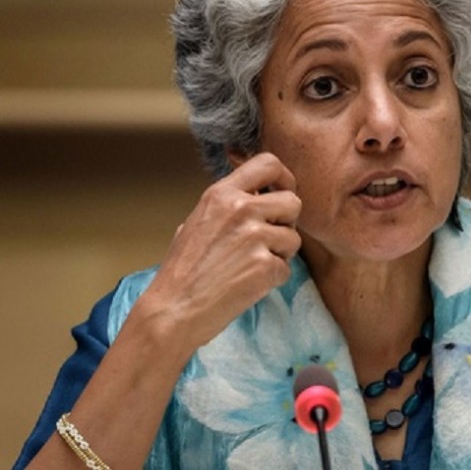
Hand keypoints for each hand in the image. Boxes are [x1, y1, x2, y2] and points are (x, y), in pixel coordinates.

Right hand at [138, 152, 301, 354]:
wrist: (173, 310)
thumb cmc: (183, 270)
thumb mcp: (198, 220)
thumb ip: (229, 204)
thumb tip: (258, 194)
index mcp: (222, 193)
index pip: (269, 163)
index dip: (284, 178)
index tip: (282, 193)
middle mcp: (241, 209)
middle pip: (293, 202)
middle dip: (287, 222)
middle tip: (269, 240)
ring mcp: (255, 237)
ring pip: (294, 238)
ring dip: (280, 254)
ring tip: (250, 266)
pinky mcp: (265, 266)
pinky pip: (286, 268)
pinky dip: (273, 279)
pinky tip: (248, 284)